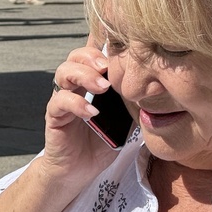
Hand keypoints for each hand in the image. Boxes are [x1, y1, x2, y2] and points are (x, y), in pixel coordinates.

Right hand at [43, 46, 120, 189]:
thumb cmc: (101, 142)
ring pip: (63, 72)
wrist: (78, 170)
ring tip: (103, 87)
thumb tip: (158, 88)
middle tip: (108, 67)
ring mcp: (62, 99)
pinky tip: (92, 112)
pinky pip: (59, 102)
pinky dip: (76, 103)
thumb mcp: (125, 119)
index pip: (93, 54)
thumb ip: (133, 101)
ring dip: (84, 75)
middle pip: (75, 56)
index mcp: (91, 82)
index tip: (117, 41)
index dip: (100, 42)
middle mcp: (75, 86)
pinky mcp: (54, 116)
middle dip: (91, 56)